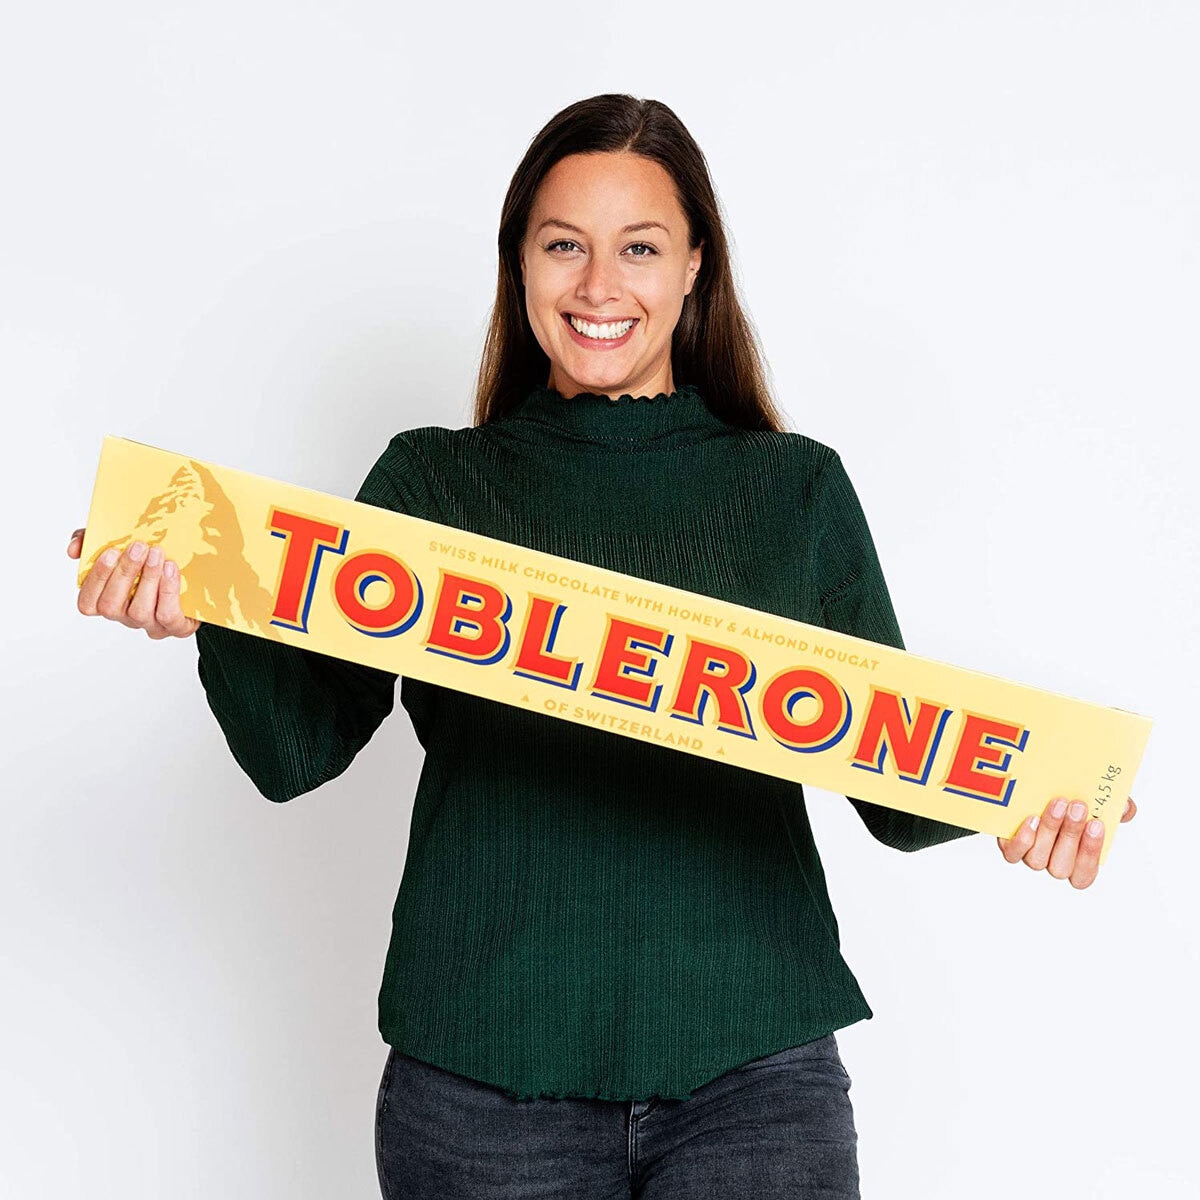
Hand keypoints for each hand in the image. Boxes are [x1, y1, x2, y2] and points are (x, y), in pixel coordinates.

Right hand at [69, 527, 199, 638]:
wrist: (195, 584)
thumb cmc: (150, 565)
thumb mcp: (120, 548)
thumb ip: (92, 543)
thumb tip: (74, 547)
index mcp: (107, 601)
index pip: (87, 603)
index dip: (95, 579)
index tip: (110, 552)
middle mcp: (124, 617)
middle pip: (111, 606)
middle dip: (124, 574)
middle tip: (138, 547)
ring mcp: (150, 624)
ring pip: (139, 610)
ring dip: (147, 579)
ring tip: (157, 554)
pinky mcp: (175, 627)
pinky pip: (167, 614)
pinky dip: (168, 590)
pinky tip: (171, 568)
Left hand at [997, 794, 1136, 889]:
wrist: (1035, 789)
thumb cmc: (1071, 802)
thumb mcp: (1098, 803)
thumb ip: (1116, 807)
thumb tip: (1125, 807)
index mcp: (1076, 862)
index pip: (1084, 874)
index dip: (1090, 853)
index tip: (1097, 825)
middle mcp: (1053, 863)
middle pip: (1061, 867)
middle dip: (1071, 836)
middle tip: (1078, 807)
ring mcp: (1031, 856)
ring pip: (1038, 859)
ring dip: (1050, 831)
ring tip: (1058, 804)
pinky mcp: (1010, 845)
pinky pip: (1013, 853)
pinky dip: (1022, 839)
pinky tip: (1031, 819)